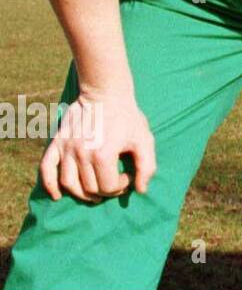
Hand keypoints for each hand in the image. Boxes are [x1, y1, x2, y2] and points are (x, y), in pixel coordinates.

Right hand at [40, 91, 156, 201]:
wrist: (106, 93)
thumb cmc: (127, 117)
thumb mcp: (144, 140)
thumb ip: (146, 166)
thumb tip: (141, 189)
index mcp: (103, 155)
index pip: (109, 187)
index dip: (121, 187)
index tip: (127, 176)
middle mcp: (82, 154)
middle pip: (89, 188)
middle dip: (105, 191)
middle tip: (114, 184)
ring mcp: (67, 149)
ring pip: (69, 183)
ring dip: (81, 194)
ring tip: (94, 194)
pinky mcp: (57, 143)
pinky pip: (46, 168)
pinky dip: (49, 185)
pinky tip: (57, 195)